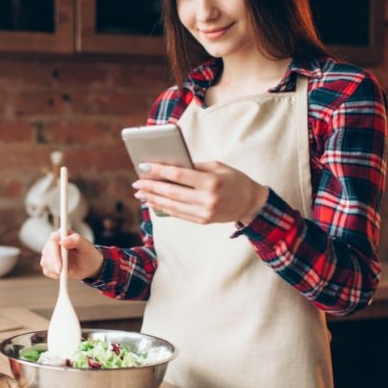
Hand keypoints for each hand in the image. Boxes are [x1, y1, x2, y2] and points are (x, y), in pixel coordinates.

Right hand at [39, 230, 103, 279]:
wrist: (89, 265)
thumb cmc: (88, 253)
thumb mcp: (86, 247)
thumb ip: (76, 240)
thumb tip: (63, 241)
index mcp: (61, 234)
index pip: (53, 241)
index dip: (54, 253)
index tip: (60, 265)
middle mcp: (53, 242)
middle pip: (46, 253)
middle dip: (53, 264)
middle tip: (61, 272)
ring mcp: (49, 253)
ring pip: (44, 262)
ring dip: (54, 270)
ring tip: (67, 271)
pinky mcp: (48, 263)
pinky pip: (46, 271)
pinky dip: (54, 274)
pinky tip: (63, 273)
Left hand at [133, 161, 267, 224]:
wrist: (250, 203)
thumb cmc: (233, 179)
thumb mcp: (217, 166)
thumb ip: (193, 167)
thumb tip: (167, 166)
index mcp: (211, 182)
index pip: (178, 176)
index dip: (159, 171)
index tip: (143, 166)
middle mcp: (207, 199)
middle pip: (171, 192)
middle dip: (151, 187)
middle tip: (137, 183)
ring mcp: (204, 213)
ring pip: (172, 205)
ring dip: (154, 199)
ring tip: (141, 193)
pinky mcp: (202, 221)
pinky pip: (178, 214)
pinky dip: (164, 208)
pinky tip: (154, 202)